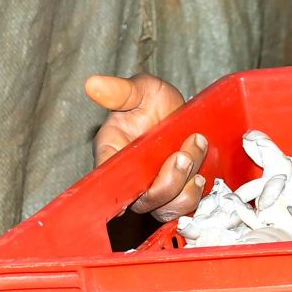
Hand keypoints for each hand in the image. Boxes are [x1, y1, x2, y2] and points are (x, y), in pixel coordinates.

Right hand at [85, 73, 207, 220]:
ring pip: (163, 207)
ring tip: (195, 153)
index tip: (138, 184)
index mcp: (112, 154)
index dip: (120, 188)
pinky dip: (192, 195)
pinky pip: (181, 208)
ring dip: (184, 187)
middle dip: (167, 182)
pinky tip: (199, 176)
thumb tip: (92, 84)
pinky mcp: (174, 195)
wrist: (185, 112)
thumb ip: (119, 91)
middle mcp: (131, 178)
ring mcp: (153, 189)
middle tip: (183, 154)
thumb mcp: (140, 90)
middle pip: (141, 201)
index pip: (107, 179)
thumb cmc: (155, 101)